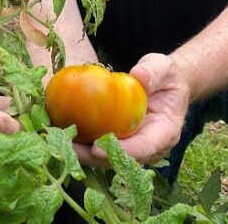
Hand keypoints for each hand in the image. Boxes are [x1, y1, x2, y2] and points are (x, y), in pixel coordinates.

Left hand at [72, 53, 191, 167]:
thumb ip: (153, 71)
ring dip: (84, 155)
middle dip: (94, 157)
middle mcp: (151, 147)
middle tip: (68, 148)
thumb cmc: (166, 76)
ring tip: (60, 143)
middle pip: (121, 160)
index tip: (97, 147)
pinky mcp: (122, 144)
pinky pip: (102, 149)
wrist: (167, 85)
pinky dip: (84, 145)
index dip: (121, 150)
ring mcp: (136, 148)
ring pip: (108, 159)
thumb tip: (139, 76)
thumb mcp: (163, 67)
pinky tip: (63, 134)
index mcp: (165, 132)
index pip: (143, 148)